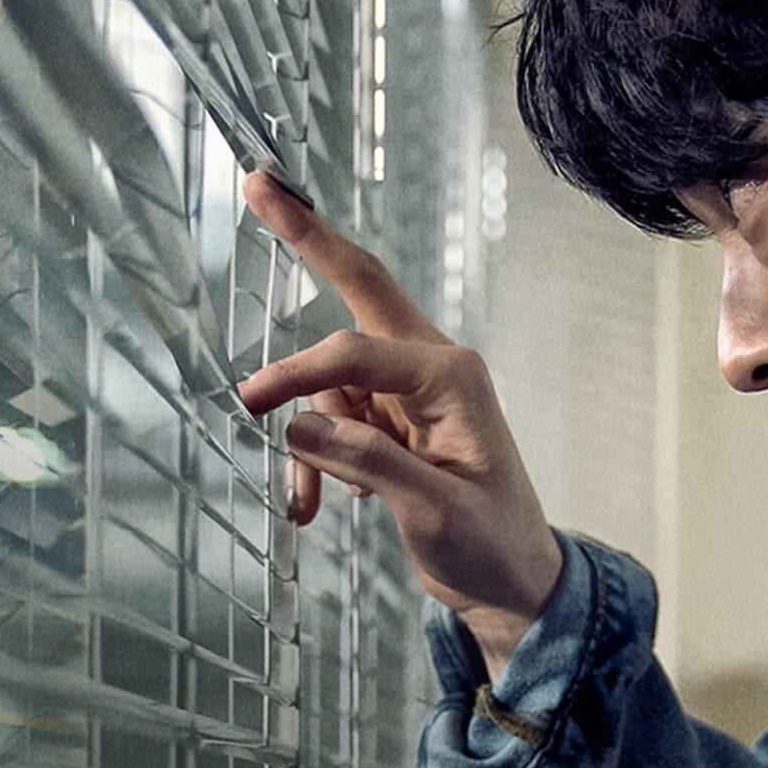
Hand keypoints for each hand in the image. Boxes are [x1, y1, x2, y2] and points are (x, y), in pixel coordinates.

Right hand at [237, 173, 563, 681]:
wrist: (516, 585)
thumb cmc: (490, 546)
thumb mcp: (433, 511)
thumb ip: (369, 463)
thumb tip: (297, 424)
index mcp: (453, 377)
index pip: (357, 353)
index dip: (298, 373)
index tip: (251, 404)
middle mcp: (435, 368)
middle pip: (362, 288)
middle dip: (311, 239)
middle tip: (260, 182)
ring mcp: (414, 393)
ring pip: (333, 382)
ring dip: (307, 437)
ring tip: (310, 504)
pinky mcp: (397, 421)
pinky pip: (335, 421)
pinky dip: (317, 459)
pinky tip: (322, 507)